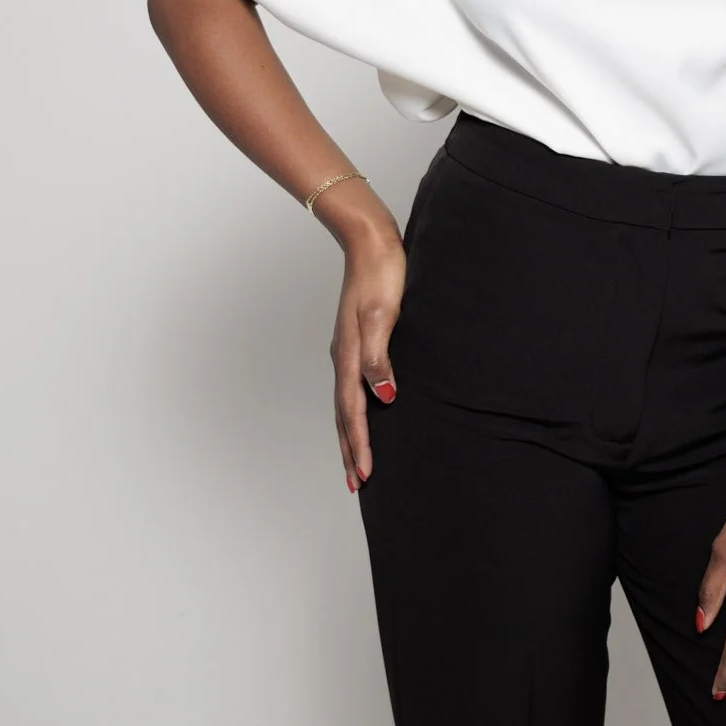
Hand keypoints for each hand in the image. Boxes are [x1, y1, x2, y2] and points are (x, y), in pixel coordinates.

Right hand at [329, 228, 405, 492]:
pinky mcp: (356, 340)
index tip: (365, 476)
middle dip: (350, 451)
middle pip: (342, 415)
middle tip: (356, 484)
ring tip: (355, 461)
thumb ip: (379, 358)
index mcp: (348, 355)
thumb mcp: (383, 315)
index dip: (360, 446)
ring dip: (349, 434)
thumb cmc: (381, 274)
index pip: (352, 412)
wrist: (371, 241)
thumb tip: (383, 398)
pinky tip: (363, 412)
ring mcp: (347, 349)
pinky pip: (351, 386)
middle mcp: (344, 357)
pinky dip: (353, 409)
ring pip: (344, 403)